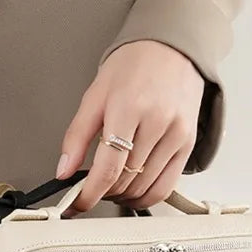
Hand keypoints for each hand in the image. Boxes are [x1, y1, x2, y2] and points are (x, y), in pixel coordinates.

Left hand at [57, 41, 204, 211]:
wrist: (170, 48)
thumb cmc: (133, 67)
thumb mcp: (94, 97)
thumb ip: (76, 137)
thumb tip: (63, 171)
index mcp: (129, 108)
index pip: (108, 169)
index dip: (89, 195)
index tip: (77, 204)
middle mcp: (157, 122)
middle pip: (125, 181)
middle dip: (103, 192)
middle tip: (91, 186)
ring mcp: (176, 135)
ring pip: (144, 188)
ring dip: (122, 196)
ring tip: (111, 184)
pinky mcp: (188, 144)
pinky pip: (165, 187)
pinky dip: (145, 196)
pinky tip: (132, 188)